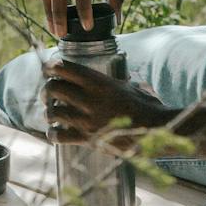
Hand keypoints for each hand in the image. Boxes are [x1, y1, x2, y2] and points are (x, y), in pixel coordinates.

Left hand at [43, 61, 163, 144]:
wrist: (158, 131)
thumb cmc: (147, 107)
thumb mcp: (128, 87)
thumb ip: (110, 83)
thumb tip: (103, 80)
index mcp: (100, 83)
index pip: (65, 68)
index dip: (52, 66)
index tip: (48, 68)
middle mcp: (91, 99)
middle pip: (54, 88)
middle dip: (48, 89)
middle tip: (48, 93)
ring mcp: (88, 120)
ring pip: (53, 112)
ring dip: (49, 112)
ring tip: (51, 113)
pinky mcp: (88, 139)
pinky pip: (59, 136)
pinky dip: (53, 133)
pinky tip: (55, 132)